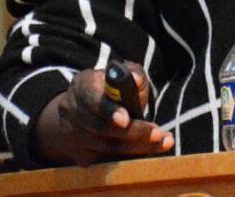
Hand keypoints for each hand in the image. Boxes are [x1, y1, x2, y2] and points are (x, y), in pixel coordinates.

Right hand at [32, 63, 173, 166]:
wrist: (86, 107)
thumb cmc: (112, 86)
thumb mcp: (123, 74)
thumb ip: (133, 75)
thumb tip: (137, 80)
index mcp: (82, 84)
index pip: (91, 99)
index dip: (108, 110)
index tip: (126, 119)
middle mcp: (71, 110)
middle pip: (100, 127)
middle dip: (132, 132)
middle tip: (158, 133)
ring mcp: (73, 135)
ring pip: (105, 146)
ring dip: (137, 146)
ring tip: (163, 142)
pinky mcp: (80, 154)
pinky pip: (106, 160)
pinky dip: (129, 156)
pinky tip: (150, 150)